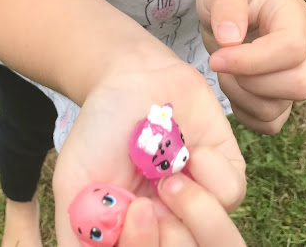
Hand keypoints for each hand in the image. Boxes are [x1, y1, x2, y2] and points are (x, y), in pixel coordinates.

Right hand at [52, 56, 245, 244]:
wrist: (129, 75)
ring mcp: (201, 199)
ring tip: (170, 177)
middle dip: (172, 238)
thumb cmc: (98, 128)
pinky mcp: (226, 171)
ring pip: (218, 238)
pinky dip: (210, 171)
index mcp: (135, 233)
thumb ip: (76, 235)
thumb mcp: (73, 182)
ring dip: (194, 208)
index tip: (137, 210)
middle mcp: (171, 223)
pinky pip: (231, 193)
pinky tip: (190, 150)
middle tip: (151, 200)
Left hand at [196, 0, 305, 133]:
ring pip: (282, 108)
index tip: (216, 58)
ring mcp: (298, 76)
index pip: (291, 49)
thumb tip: (230, 39)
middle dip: (251, 82)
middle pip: (299, 84)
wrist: (235, 9)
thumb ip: (226, 6)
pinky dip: (246, 114)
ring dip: (244, 98)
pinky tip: (233, 89)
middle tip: (222, 65)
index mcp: (295, 17)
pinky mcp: (283, 99)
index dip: (252, 61)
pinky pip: (271, 123)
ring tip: (225, 73)